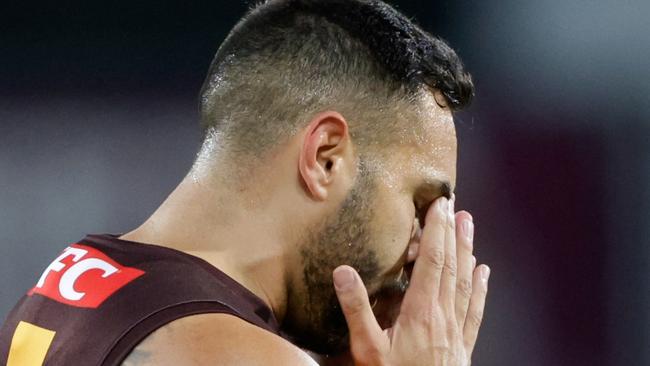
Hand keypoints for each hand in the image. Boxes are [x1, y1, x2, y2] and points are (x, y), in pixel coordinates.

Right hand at [332, 197, 488, 364]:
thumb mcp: (366, 349)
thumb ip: (356, 310)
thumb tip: (343, 271)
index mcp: (421, 312)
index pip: (432, 262)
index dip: (436, 231)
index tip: (439, 206)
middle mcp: (443, 316)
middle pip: (451, 266)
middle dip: (452, 233)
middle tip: (455, 206)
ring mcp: (455, 331)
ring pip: (465, 283)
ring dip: (467, 252)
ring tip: (469, 226)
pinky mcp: (462, 347)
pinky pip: (474, 310)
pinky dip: (480, 288)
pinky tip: (484, 273)